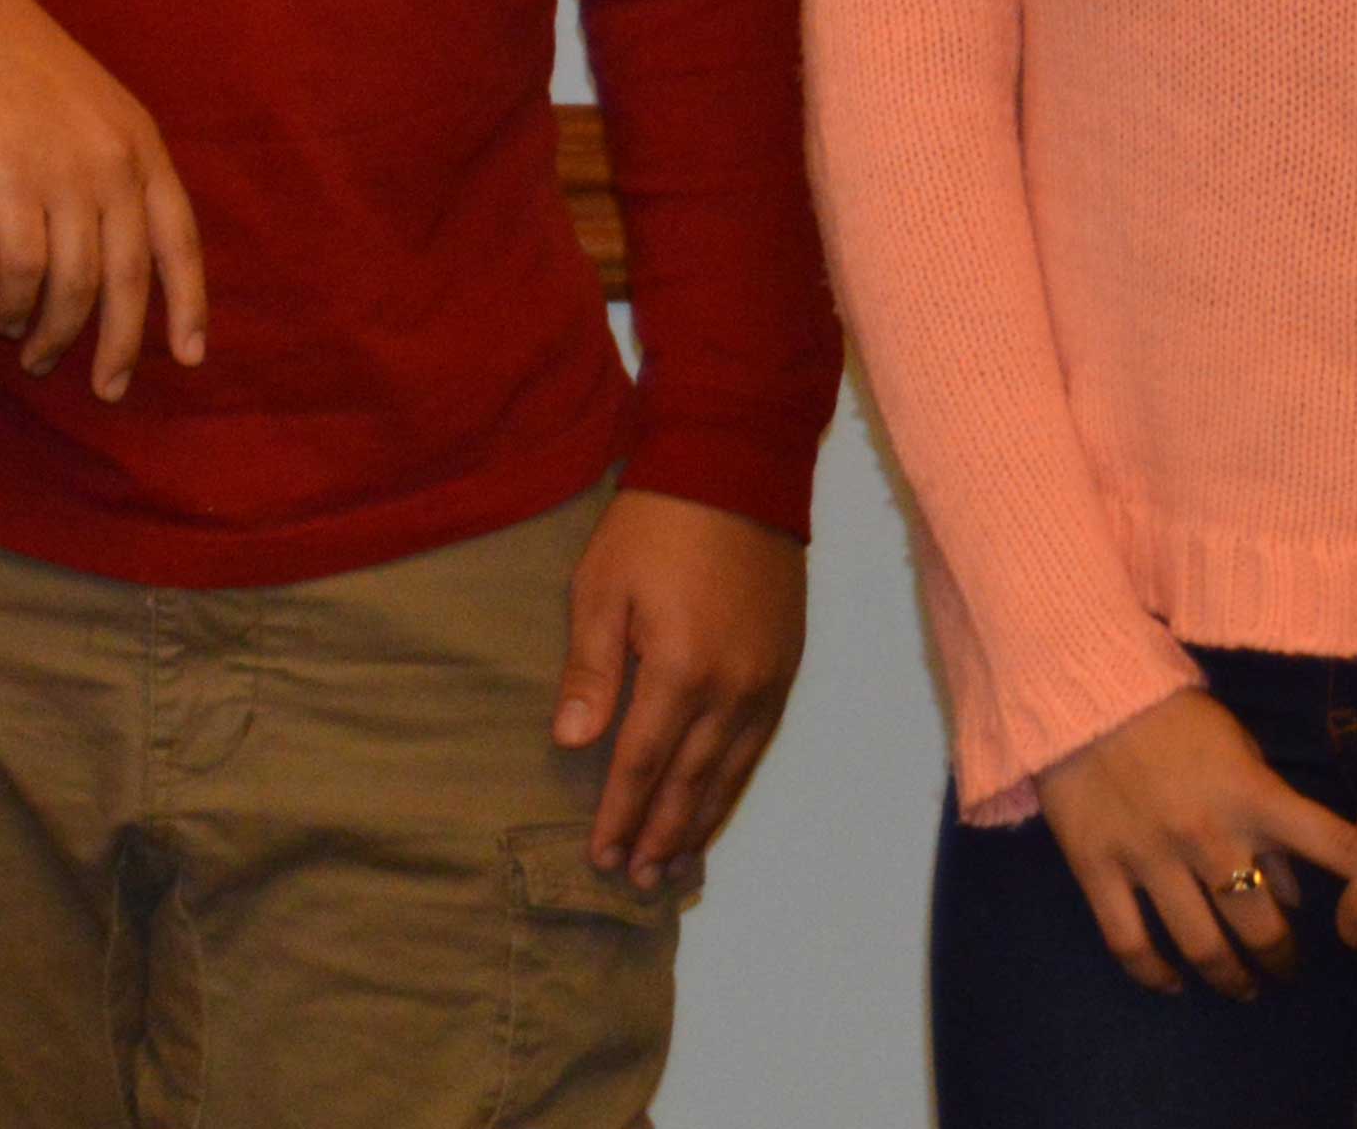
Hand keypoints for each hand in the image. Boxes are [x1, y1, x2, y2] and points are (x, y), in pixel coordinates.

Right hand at [0, 0, 202, 399]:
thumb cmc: (19, 68)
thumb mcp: (95, 109)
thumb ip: (116, 170)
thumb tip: (122, 254)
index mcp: (142, 146)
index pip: (180, 241)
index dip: (188, 305)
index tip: (190, 357)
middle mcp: (113, 163)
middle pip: (130, 279)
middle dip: (120, 345)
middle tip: (107, 388)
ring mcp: (62, 171)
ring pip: (75, 283)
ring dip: (57, 333)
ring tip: (38, 357)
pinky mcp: (8, 180)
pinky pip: (22, 267)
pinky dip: (17, 303)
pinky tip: (7, 317)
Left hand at [553, 489, 805, 888]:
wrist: (736, 476)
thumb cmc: (653, 528)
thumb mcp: (601, 587)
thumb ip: (591, 669)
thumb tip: (571, 741)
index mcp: (680, 670)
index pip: (644, 763)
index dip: (620, 813)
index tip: (599, 855)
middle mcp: (732, 690)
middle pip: (692, 783)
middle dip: (659, 835)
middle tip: (635, 881)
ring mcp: (766, 685)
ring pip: (731, 775)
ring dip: (700, 825)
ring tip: (672, 867)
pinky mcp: (785, 672)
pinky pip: (757, 749)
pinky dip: (733, 788)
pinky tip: (715, 810)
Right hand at [1033, 688, 1356, 998]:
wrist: (1079, 691)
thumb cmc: (1172, 718)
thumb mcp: (1240, 753)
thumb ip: (1274, 818)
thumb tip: (1297, 893)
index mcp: (1254, 799)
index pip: (1336, 849)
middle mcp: (1209, 837)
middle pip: (1263, 926)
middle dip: (1283, 959)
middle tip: (1285, 968)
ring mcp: (1150, 857)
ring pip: (1202, 945)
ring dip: (1231, 977)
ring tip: (1242, 987)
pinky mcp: (1097, 867)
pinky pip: (1128, 940)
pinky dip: (1154, 973)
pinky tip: (1172, 982)